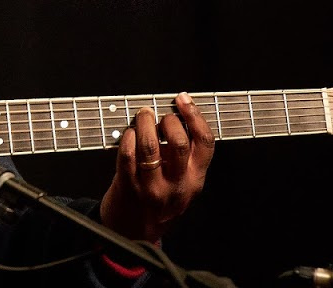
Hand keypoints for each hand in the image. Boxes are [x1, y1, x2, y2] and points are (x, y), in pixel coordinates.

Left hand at [99, 92, 214, 242]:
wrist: (135, 232)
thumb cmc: (159, 202)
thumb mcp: (183, 183)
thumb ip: (185, 158)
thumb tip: (177, 117)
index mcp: (195, 179)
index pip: (205, 143)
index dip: (195, 116)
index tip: (184, 101)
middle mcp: (177, 184)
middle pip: (180, 142)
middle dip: (168, 120)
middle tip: (159, 115)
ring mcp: (152, 187)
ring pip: (150, 146)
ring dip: (145, 123)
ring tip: (142, 116)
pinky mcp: (128, 187)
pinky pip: (127, 155)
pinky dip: (127, 138)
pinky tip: (129, 133)